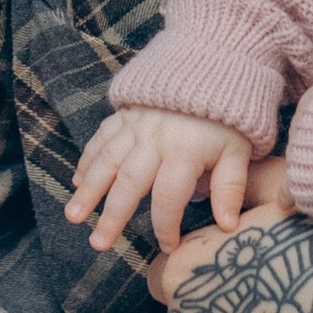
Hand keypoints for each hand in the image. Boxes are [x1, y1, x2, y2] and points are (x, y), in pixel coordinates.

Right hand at [66, 109, 254, 250]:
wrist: (211, 64)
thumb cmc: (227, 117)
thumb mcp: (238, 150)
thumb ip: (230, 188)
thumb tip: (228, 228)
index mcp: (184, 152)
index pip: (169, 198)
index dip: (166, 226)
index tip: (168, 248)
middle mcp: (154, 140)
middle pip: (129, 183)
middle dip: (112, 216)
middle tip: (98, 244)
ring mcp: (136, 125)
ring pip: (107, 161)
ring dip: (89, 190)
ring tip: (74, 216)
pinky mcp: (126, 113)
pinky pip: (102, 138)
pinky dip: (88, 159)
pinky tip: (77, 182)